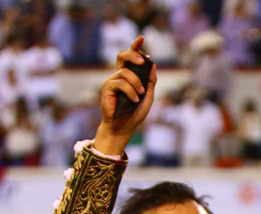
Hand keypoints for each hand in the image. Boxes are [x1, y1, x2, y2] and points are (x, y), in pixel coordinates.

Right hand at [95, 36, 156, 154]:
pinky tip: (134, 99)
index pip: (131, 58)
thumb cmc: (135, 113)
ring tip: (140, 94)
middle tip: (142, 61)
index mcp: (129, 76)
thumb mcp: (148, 96)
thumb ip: (150, 81)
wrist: (124, 128)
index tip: (141, 38)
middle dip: (133, 54)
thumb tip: (153, 65)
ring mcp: (112, 81)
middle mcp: (119, 76)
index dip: (135, 46)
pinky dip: (130, 91)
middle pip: (122, 55)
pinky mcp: (106, 88)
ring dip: (136, 82)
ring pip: (125, 71)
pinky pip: (120, 82)